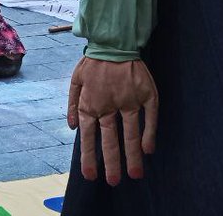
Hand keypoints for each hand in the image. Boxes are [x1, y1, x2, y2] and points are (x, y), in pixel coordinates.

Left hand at [67, 57, 158, 185]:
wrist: (114, 40)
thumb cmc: (94, 62)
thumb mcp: (76, 80)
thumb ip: (73, 104)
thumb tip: (73, 127)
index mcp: (90, 103)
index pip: (89, 136)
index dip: (89, 156)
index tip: (90, 176)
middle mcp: (109, 104)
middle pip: (110, 139)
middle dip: (112, 163)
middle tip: (114, 182)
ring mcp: (129, 100)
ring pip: (130, 132)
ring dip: (132, 155)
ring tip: (135, 174)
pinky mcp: (145, 94)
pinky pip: (149, 117)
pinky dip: (149, 133)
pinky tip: (149, 149)